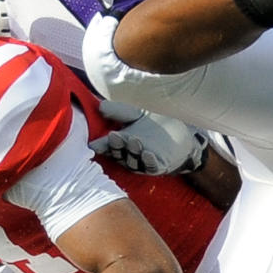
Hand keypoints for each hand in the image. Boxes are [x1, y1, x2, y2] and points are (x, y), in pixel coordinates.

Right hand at [90, 101, 209, 174]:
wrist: (180, 136)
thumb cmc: (154, 126)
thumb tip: (100, 105)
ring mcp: (142, 162)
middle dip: (116, 146)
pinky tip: (147, 154)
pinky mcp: (158, 166)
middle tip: (113, 136)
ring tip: (133, 140)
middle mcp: (128, 155)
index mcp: (120, 144)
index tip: (92, 144)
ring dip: (132, 151)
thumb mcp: (136, 114)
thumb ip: (119, 111)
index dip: (100, 146)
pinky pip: (151, 166)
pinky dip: (149, 161)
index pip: (107, 146)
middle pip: (118, 154)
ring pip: (133, 161)